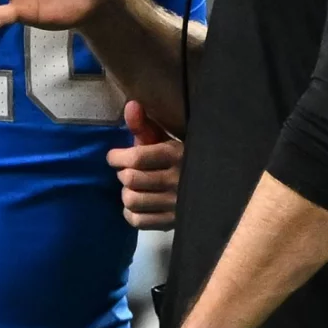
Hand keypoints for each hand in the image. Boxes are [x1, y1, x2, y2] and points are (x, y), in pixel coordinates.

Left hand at [107, 101, 181, 228]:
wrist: (214, 184)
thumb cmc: (181, 156)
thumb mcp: (166, 138)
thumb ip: (144, 124)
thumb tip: (130, 105)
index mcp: (177, 154)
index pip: (137, 158)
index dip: (117, 157)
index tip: (114, 156)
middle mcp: (178, 180)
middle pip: (131, 179)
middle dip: (122, 173)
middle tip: (126, 170)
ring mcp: (176, 205)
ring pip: (132, 201)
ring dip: (126, 192)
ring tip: (133, 186)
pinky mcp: (173, 223)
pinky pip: (138, 221)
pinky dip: (130, 212)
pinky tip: (137, 203)